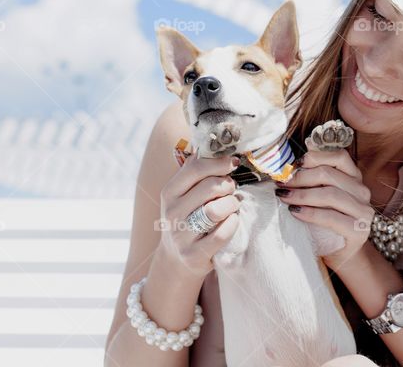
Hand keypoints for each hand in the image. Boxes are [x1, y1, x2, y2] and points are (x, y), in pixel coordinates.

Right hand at [156, 148, 242, 276]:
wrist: (177, 259)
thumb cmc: (189, 217)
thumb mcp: (184, 193)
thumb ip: (195, 169)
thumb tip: (213, 142)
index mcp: (169, 191)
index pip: (195, 167)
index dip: (219, 162)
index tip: (233, 163)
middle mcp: (172, 212)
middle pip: (210, 187)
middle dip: (229, 185)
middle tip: (232, 189)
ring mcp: (181, 235)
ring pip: (217, 210)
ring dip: (232, 204)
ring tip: (233, 205)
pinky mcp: (194, 254)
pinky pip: (222, 233)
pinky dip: (233, 224)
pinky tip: (232, 221)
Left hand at [274, 141, 374, 272]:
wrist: (339, 252)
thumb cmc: (325, 222)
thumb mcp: (320, 197)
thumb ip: (312, 181)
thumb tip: (286, 169)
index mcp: (355, 177)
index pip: (339, 157)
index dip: (315, 157)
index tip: (294, 165)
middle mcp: (362, 191)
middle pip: (329, 174)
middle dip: (301, 177)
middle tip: (282, 184)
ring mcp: (363, 211)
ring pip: (330, 194)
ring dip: (302, 195)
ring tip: (284, 197)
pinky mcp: (358, 230)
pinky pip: (331, 217)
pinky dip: (310, 213)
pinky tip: (295, 212)